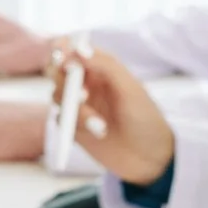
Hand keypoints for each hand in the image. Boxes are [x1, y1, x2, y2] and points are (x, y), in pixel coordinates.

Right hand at [52, 45, 174, 183]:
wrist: (149, 158)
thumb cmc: (145, 119)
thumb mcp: (130, 89)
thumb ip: (106, 66)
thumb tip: (78, 48)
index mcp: (102, 67)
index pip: (74, 49)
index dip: (63, 49)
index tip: (63, 57)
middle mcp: (87, 83)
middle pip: (58, 70)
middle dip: (63, 80)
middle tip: (82, 95)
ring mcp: (79, 104)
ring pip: (57, 95)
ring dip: (76, 109)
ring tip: (100, 125)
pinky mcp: (73, 126)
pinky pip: (59, 118)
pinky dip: (74, 124)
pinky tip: (97, 133)